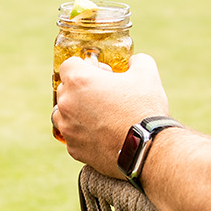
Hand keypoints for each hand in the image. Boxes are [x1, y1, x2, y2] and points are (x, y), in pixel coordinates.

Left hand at [53, 52, 168, 175]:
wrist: (146, 148)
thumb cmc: (144, 108)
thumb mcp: (147, 74)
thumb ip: (138, 61)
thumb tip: (134, 62)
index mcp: (79, 80)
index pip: (69, 65)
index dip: (86, 67)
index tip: (101, 74)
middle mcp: (66, 103)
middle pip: (65, 89)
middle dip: (81, 89)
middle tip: (105, 94)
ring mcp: (67, 128)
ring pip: (63, 114)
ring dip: (77, 112)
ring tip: (99, 116)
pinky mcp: (73, 149)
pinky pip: (73, 136)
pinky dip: (83, 134)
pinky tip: (102, 135)